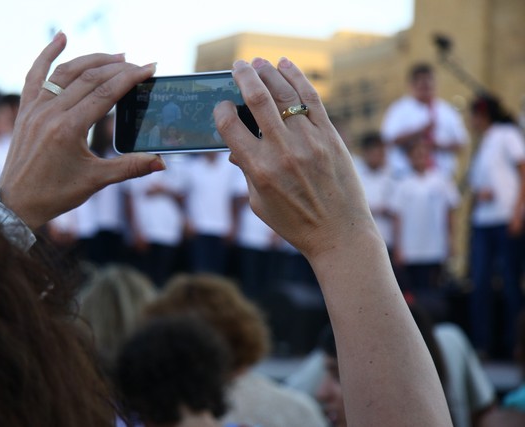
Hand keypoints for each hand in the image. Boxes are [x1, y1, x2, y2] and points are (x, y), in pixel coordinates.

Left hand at [0, 33, 164, 229]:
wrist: (17, 202)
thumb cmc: (55, 194)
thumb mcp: (96, 181)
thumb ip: (130, 168)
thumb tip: (160, 163)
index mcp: (68, 129)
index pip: (105, 93)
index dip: (130, 78)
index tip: (149, 69)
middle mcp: (50, 113)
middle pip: (88, 78)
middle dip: (117, 68)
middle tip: (139, 65)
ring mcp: (35, 109)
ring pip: (65, 72)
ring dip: (92, 60)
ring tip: (116, 56)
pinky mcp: (25, 109)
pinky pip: (35, 74)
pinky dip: (47, 54)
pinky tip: (61, 37)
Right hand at [214, 57, 376, 259]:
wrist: (339, 234)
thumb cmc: (294, 222)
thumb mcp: (259, 202)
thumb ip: (245, 170)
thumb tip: (234, 146)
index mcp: (259, 169)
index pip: (229, 125)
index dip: (221, 109)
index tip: (221, 105)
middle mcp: (282, 151)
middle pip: (257, 99)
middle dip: (243, 76)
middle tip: (237, 65)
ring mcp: (309, 141)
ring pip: (285, 93)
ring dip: (268, 72)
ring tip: (258, 63)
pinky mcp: (330, 136)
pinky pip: (311, 98)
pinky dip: (296, 77)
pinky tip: (285, 65)